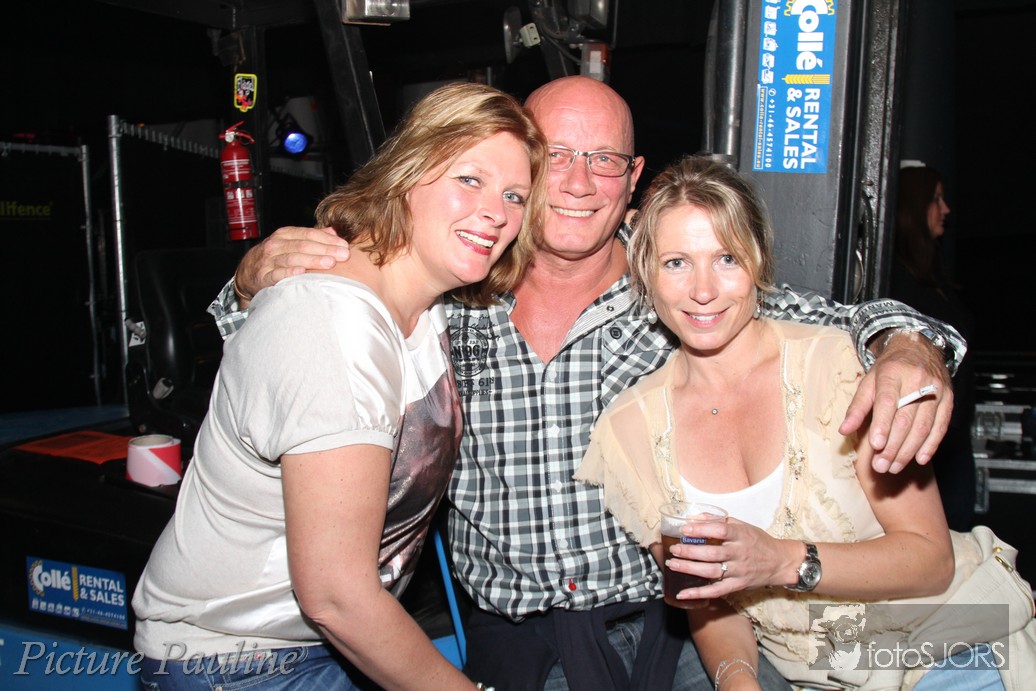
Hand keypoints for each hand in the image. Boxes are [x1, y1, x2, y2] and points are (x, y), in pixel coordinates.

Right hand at [234, 226, 349, 302]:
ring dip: (312, 260)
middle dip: (326, 250)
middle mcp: (276, 245)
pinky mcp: (263, 276)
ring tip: (329, 263)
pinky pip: (276, 274)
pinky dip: (289, 273)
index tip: (345, 246)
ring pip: (293, 258)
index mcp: (285, 235)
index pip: (309, 234)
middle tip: (343, 255)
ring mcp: (268, 260)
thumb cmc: (274, 257)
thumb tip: (334, 232)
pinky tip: (301, 272)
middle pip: (304, 245)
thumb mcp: (291, 242)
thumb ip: (312, 237)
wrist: (246, 273)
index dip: (328, 240)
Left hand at [665, 519, 795, 600]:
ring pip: (711, 571)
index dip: (701, 529)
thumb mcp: (742, 525)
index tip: (685, 529)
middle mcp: (740, 553)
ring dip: (689, 569)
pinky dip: (698, 593)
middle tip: (674, 549)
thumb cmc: (758, 541)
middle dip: (690, 551)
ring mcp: (739, 571)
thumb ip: (719, 521)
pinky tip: (683, 593)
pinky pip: (716, 591)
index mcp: (741, 535)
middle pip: (712, 553)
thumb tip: (694, 517)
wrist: (780, 562)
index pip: (720, 531)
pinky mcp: (738, 586)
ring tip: (673, 564)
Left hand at [839, 331, 952, 472]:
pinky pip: (940, 426)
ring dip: (908, 450)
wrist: (920, 349)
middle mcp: (917, 381)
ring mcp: (936, 390)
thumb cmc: (890, 369)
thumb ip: (857, 407)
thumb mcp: (869, 381)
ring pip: (923, 426)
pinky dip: (930, 445)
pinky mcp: (949, 399)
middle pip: (905, 419)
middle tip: (881, 465)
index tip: (875, 445)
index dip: (882, 425)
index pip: (887, 402)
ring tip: (894, 466)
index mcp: (893, 373)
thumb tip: (844, 430)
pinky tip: (920, 459)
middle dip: (893, 446)